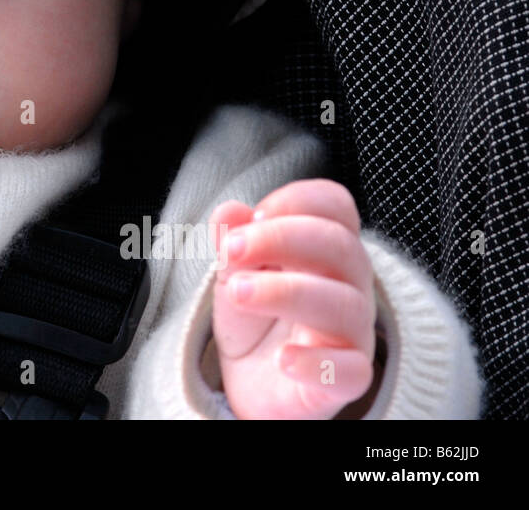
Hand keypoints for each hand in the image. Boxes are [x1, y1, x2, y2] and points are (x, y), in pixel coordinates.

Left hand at [208, 179, 375, 418]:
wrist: (254, 381)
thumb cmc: (256, 315)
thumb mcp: (236, 272)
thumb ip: (234, 240)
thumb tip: (229, 211)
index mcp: (326, 250)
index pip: (335, 207)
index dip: (296, 201)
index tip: (252, 217)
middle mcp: (348, 286)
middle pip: (340, 247)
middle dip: (281, 239)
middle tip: (231, 251)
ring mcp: (352, 333)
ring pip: (344, 305)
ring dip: (285, 292)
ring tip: (237, 293)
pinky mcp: (345, 380)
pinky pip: (351, 371)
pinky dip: (317, 363)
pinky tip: (282, 358)